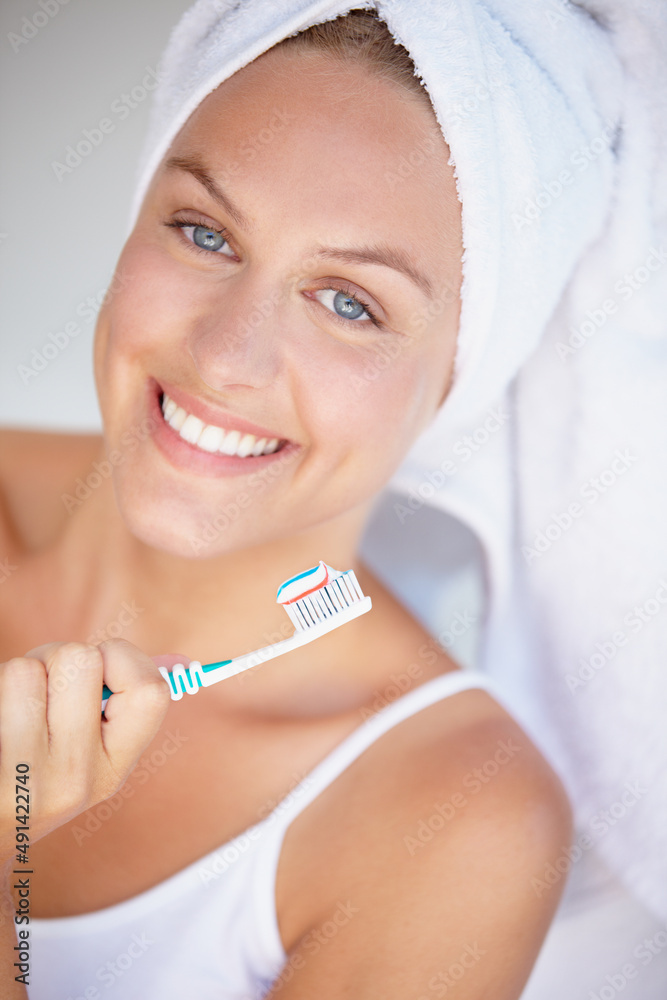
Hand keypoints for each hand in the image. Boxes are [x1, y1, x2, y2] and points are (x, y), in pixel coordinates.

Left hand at [0, 638, 170, 865]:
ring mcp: (25, 778)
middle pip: (79, 657)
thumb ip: (131, 702)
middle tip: (47, 687)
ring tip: (17, 708)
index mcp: (114, 769)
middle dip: (57, 657)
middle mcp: (74, 778)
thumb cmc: (45, 774)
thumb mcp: (96, 753)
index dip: (124, 658)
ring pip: (26, 669)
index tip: (102, 669)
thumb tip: (181, 660)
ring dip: (19, 674)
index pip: (150, 690)